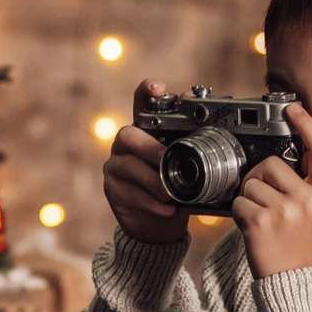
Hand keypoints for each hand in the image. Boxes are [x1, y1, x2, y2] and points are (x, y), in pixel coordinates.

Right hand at [100, 79, 189, 246]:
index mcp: (146, 130)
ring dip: (152, 180)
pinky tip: (167, 208)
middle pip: (128, 135)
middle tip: (167, 160)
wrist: (160, 224)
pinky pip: (128, 193)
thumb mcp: (188, 163)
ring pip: (128, 166)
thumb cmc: (175, 187)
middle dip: (150, 148)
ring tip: (170, 194)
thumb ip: (191, 138)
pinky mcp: (112, 190)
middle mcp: (126, 144)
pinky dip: (150, 202)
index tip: (158, 87)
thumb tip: (198, 109)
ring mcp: (116, 167)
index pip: (141, 101)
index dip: (146, 90)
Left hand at [231, 103, 311, 278]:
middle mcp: (308, 201)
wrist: (292, 280)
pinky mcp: (261, 221)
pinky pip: (240, 202)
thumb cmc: (304, 246)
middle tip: (266, 200)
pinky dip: (240, 213)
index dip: (306, 125)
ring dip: (250, 197)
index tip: (293, 109)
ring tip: (262, 217)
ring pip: (252, 183)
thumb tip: (305, 155)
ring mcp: (285, 211)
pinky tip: (253, 228)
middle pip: (273, 165)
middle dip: (262, 178)